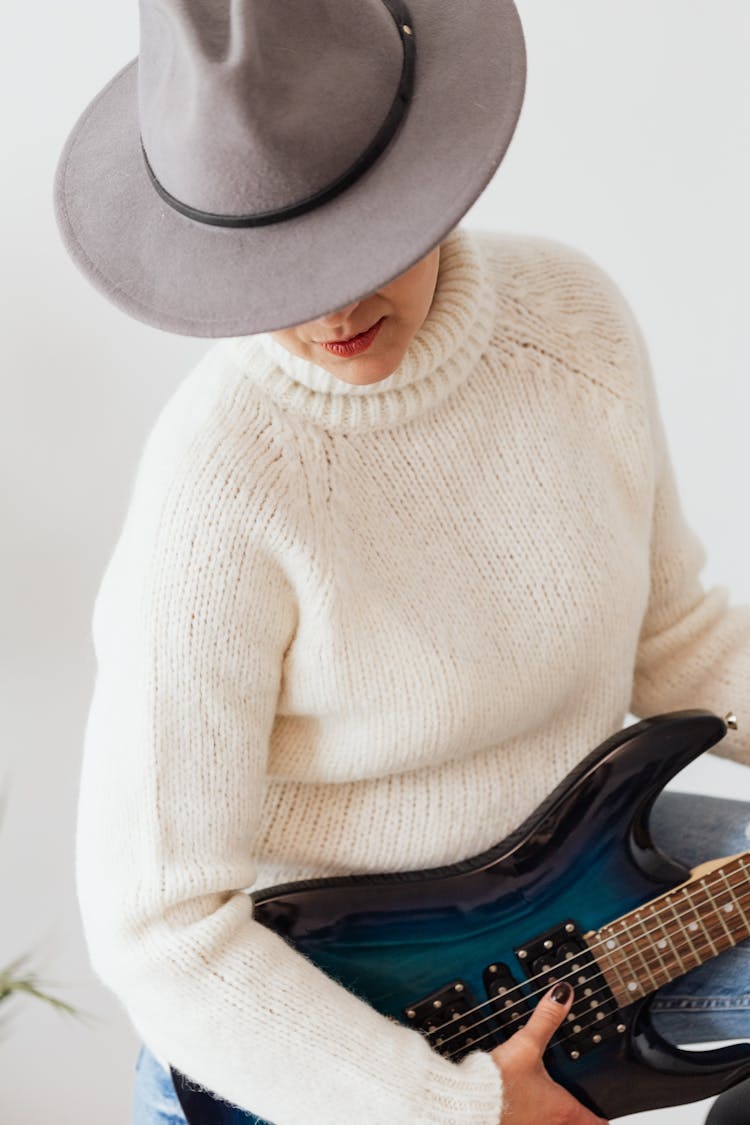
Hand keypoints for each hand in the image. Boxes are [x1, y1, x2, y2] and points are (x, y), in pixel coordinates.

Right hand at [490, 981, 608, 1124]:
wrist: (468, 1102)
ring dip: (556, 1119)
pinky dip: (534, 1118)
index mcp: (562, 1109)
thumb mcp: (526, 1045)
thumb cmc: (499, 1083)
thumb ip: (546, 1019)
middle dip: (579, 1118)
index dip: (602, 1117)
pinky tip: (525, 1105)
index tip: (604, 1113)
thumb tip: (562, 995)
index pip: (595, 1123)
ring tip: (552, 1105)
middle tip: (582, 1107)